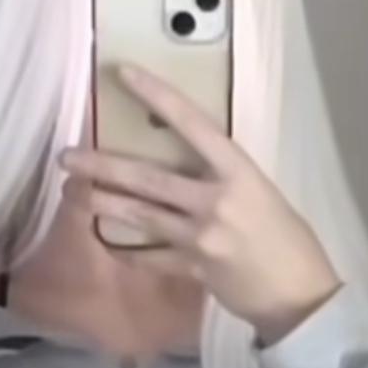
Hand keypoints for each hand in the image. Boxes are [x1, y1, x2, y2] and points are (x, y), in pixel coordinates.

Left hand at [60, 65, 341, 344]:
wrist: (300, 294)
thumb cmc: (289, 239)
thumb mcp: (262, 193)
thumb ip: (225, 179)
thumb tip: (190, 166)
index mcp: (239, 172)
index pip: (192, 124)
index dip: (157, 96)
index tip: (123, 73)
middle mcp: (215, 200)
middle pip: (147, 177)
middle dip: (102, 166)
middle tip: (67, 157)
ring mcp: (201, 237)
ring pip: (140, 216)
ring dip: (103, 204)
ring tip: (72, 193)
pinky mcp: (193, 268)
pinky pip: (151, 257)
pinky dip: (129, 250)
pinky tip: (106, 242)